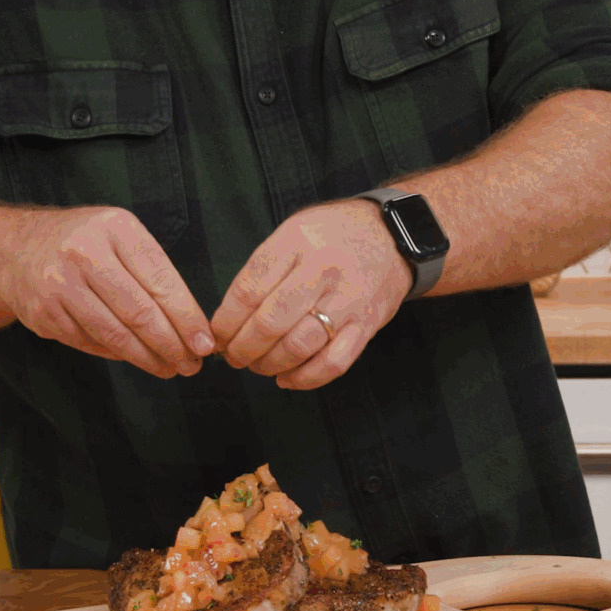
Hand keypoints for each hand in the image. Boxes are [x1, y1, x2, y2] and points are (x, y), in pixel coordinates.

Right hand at [0, 206, 211, 377]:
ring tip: (169, 368)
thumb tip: (190, 324)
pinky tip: (135, 358)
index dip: (186, 317)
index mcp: (113, 228)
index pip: (159, 279)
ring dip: (147, 358)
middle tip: (192, 365)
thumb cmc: (83, 243)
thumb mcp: (118, 235)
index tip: (205, 342)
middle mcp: (83, 253)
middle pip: (138, 311)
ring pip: (114, 334)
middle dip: (171, 344)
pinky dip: (117, 354)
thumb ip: (150, 270)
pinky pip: (90, 342)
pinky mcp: (43, 314)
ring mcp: (59, 284)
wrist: (13, 248)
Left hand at [212, 200, 411, 389]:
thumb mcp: (293, 231)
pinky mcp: (368, 324)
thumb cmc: (334, 235)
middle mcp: (322, 270)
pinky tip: (287, 378)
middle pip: (270, 322)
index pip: (249, 290)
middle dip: (242, 348)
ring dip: (269, 364)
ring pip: (299, 346)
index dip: (226, 321)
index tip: (217, 335)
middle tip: (233, 355)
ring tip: (257, 365)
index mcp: (296, 242)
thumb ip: (263, 269)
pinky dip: (305, 378)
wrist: (394, 235)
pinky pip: (334, 363)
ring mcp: (348, 299)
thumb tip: (228, 317)